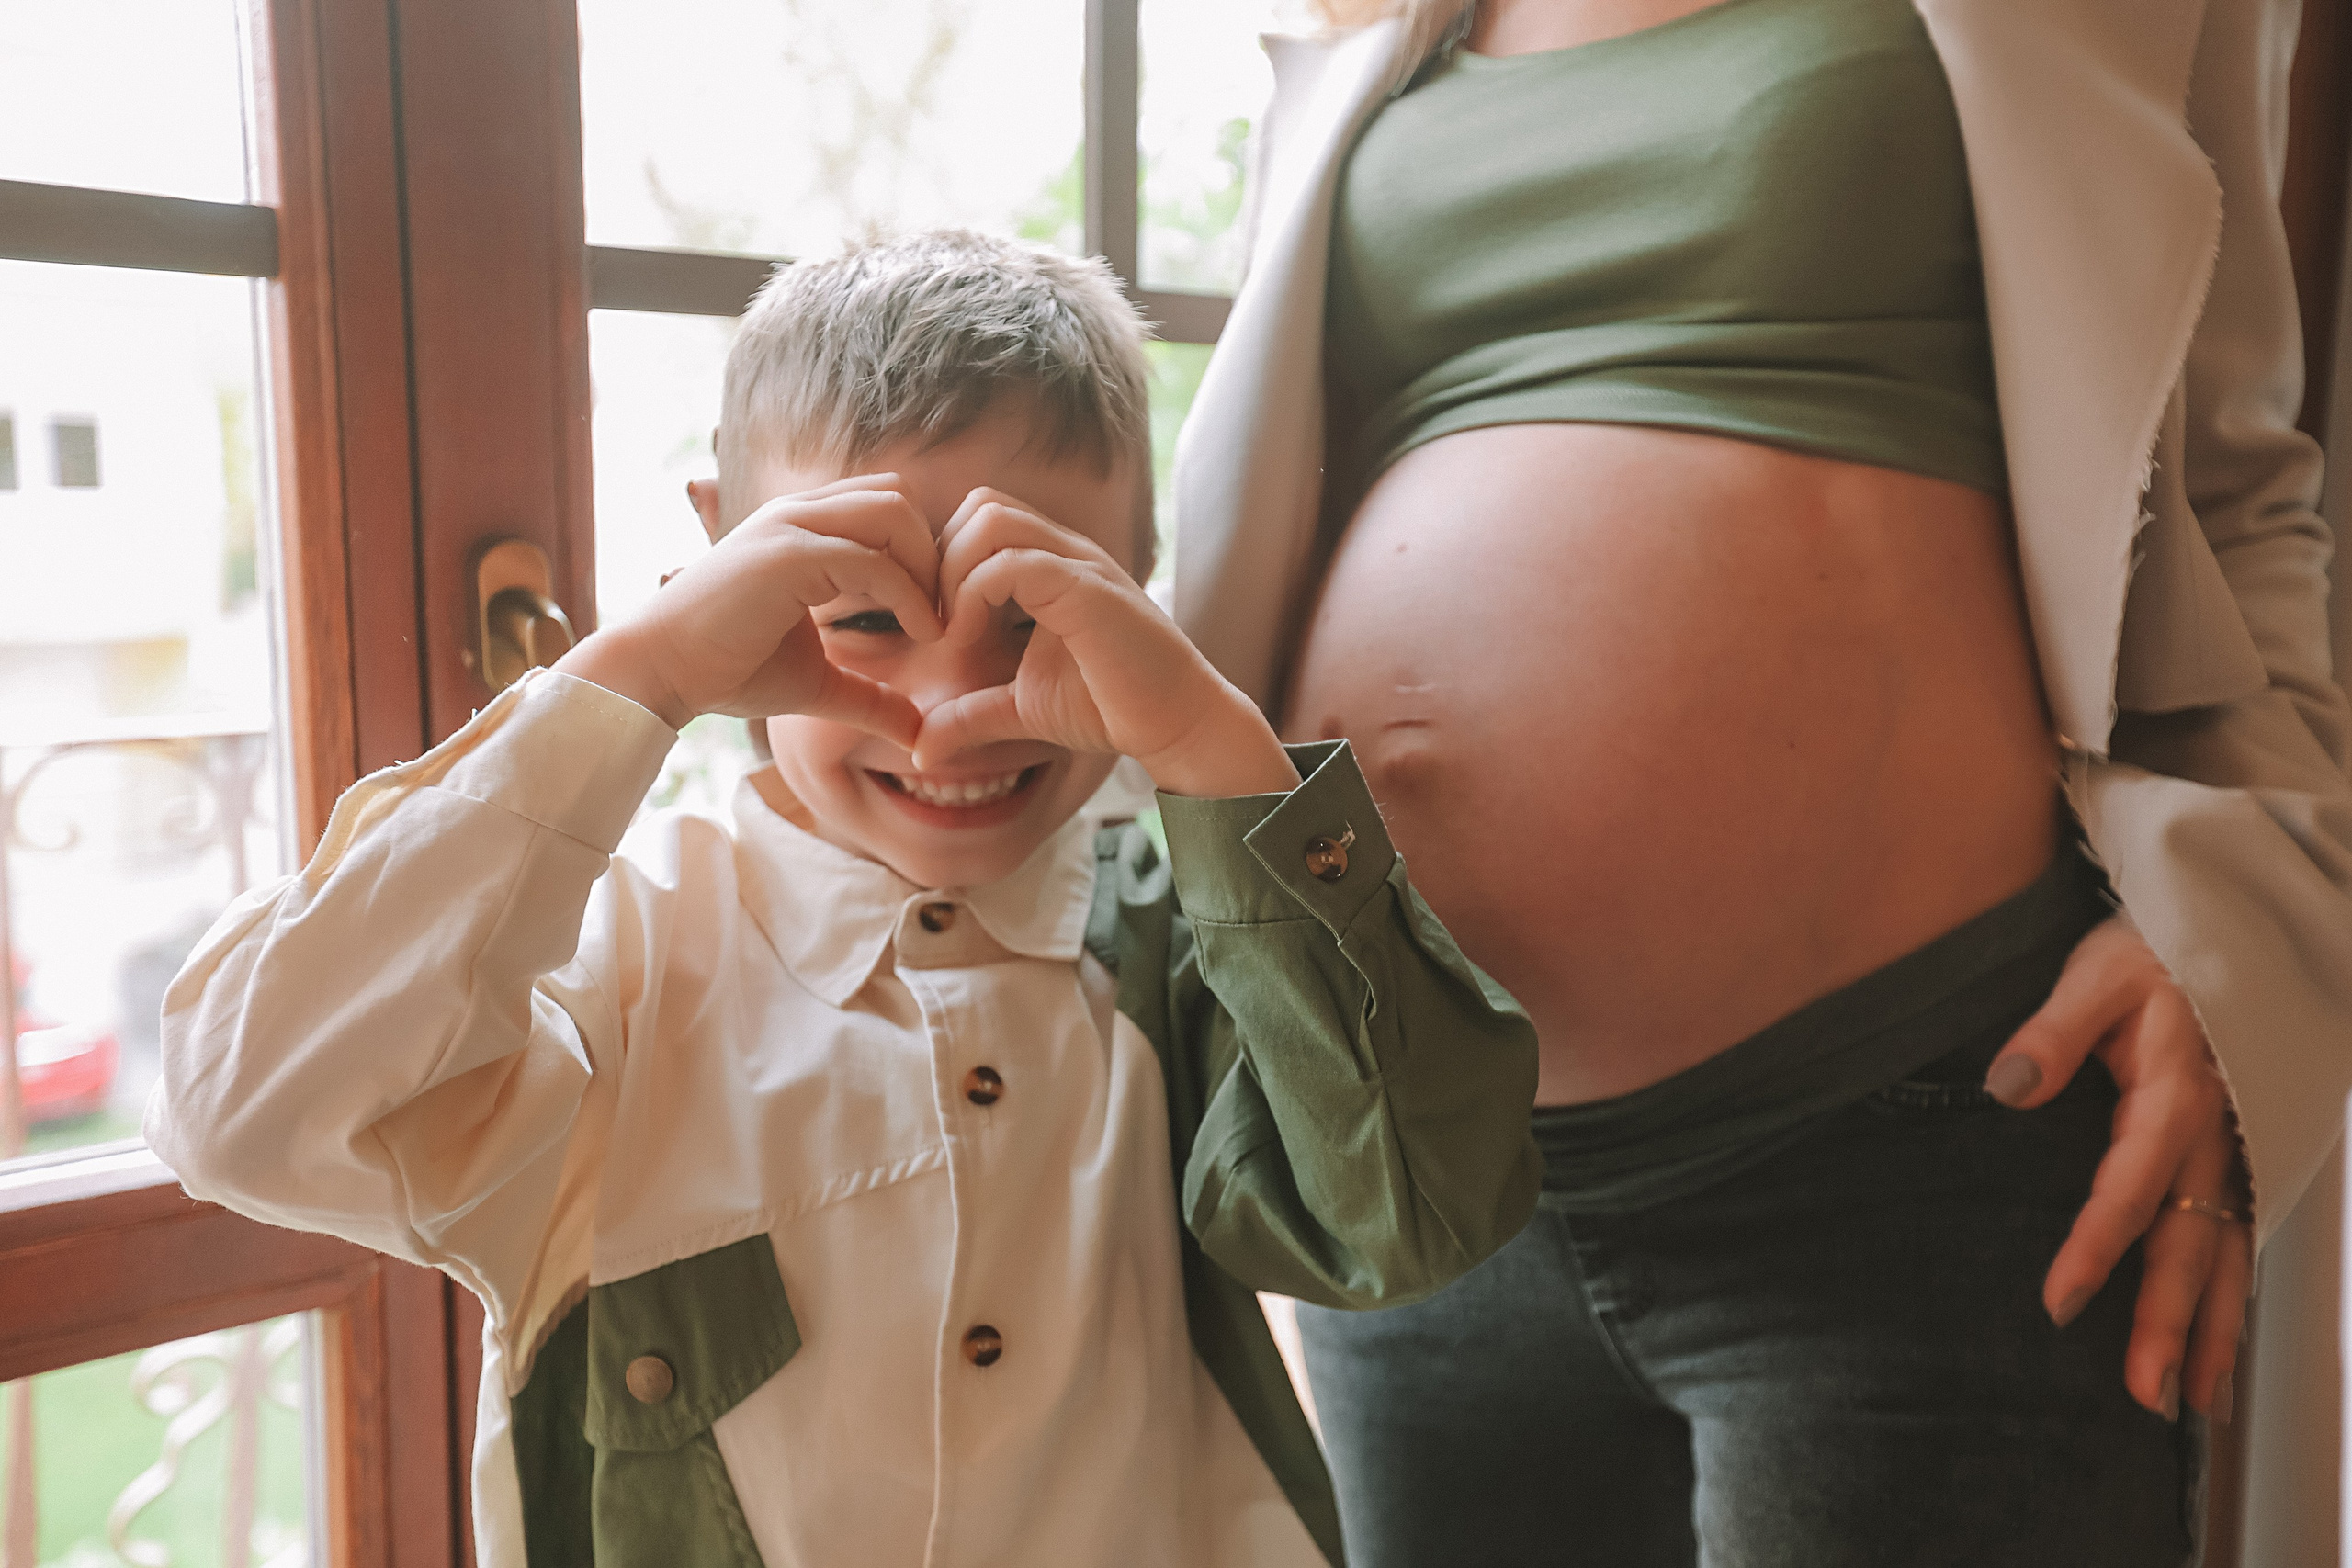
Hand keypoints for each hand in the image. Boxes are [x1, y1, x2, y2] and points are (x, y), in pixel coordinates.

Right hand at [555, 475, 941, 740]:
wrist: (660, 673)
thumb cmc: (729, 671)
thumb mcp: (818, 683)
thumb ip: (870, 696)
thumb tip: (918, 731)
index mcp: (805, 529)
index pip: (888, 506)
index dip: (924, 553)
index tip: (939, 613)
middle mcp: (799, 515)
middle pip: (900, 496)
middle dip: (936, 551)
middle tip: (946, 613)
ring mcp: (790, 528)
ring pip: (893, 511)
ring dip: (928, 566)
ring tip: (934, 624)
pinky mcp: (785, 556)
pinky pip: (870, 560)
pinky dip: (908, 596)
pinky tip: (920, 635)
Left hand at [912, 489, 1296, 797]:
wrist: (1176, 724)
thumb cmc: (1110, 708)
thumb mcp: (1020, 708)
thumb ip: (969, 715)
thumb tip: (920, 748)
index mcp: (1051, 563)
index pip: (980, 518)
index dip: (943, 563)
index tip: (937, 627)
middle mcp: (1066, 550)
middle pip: (980, 504)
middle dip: (940, 559)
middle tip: (938, 624)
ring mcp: (1079, 563)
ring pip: (990, 519)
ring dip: (953, 573)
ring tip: (953, 632)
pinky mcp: (1087, 589)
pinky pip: (1014, 562)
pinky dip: (974, 596)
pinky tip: (972, 642)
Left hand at [1983, 914, 2250, 1422]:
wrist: (2219, 932)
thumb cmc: (2150, 950)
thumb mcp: (2095, 973)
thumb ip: (2052, 1030)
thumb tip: (2007, 1084)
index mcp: (2175, 1094)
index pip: (2129, 1188)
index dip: (2097, 1249)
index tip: (2061, 1303)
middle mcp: (2214, 1134)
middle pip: (2191, 1243)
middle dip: (2170, 1323)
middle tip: (2146, 1395)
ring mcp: (2233, 1149)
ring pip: (2227, 1253)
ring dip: (2211, 1329)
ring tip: (2192, 1402)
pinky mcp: (2236, 1154)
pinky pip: (2237, 1237)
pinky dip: (2230, 1297)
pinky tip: (2213, 1349)